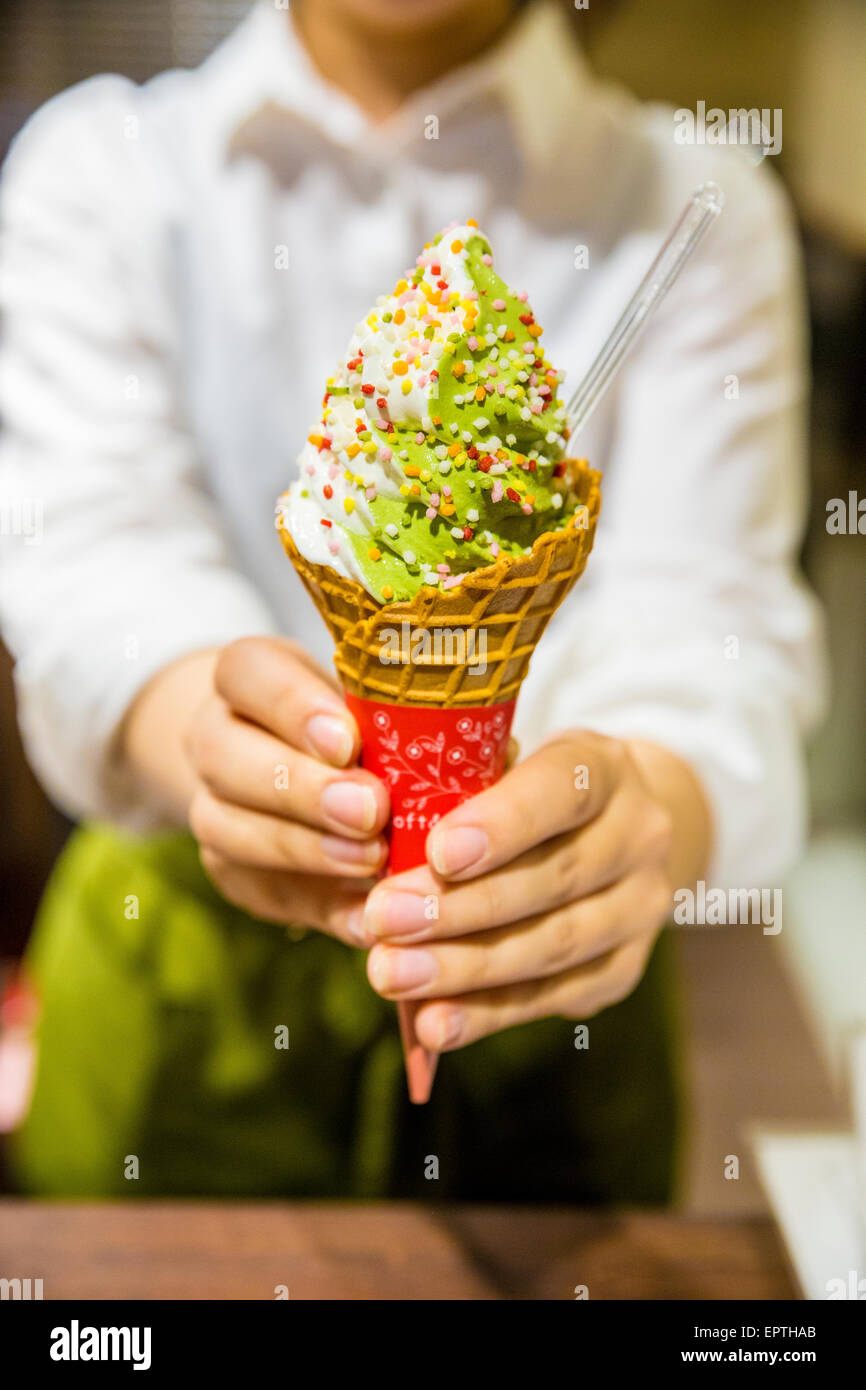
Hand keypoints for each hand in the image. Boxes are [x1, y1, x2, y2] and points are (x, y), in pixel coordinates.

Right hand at [123, 638, 389, 944]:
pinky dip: (317, 906)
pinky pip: (261, 891)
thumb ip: (398, 717)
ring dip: (304, 848)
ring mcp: (213, 807)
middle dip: (301, 787)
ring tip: (370, 861)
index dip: (292, 706)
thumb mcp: (374, 699)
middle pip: (225, 754)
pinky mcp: (232, 871)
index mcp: (248, 678)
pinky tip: (366, 917)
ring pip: (227, 827)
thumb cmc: (360, 720)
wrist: (299, 769)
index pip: (245, 671)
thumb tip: (472, 747)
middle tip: (370, 810)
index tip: (348, 741)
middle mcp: (216, 738)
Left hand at [362, 730, 709, 1050]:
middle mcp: (637, 836)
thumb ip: (458, 789)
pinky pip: (552, 998)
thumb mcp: (506, 763)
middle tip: (384, 920)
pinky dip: (487, 1014)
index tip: (438, 853)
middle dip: (460, 906)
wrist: (618, 832)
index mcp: (604, 769)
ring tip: (393, 975)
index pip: (562, 790)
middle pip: (552, 878)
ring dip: (465, 968)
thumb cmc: (531, 791)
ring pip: (553, 945)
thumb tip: (378, 839)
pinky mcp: (623, 969)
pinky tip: (433, 1024)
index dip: (503, 824)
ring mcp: (639, 909)